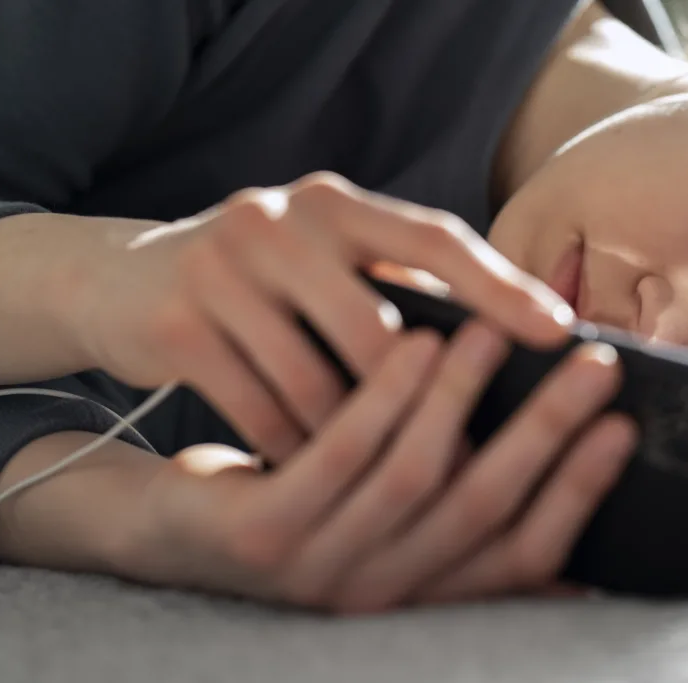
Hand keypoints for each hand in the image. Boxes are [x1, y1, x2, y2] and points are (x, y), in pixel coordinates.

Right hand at [68, 172, 573, 461]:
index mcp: (336, 204)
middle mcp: (279, 222)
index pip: (435, 238)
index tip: (560, 332)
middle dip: (423, 403)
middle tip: (472, 456)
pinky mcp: (178, 324)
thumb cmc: (265, 280)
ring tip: (395, 482)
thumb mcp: (328, 260)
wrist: (127, 281)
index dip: (501, 287)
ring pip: (317, 380)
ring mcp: (223, 270)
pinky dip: (295, 448)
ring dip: (356, 440)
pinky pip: (259, 407)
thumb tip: (506, 342)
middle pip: (378, 328)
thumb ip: (400, 284)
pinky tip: (319, 473)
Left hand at [125, 322, 635, 612]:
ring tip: (496, 334)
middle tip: (593, 366)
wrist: (178, 530)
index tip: (623, 428)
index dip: (579, 491)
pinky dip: (385, 398)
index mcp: (426, 584)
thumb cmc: (311, 496)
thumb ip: (464, 494)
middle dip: (546, 433)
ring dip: (465, 399)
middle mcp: (385, 590)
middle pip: (483, 509)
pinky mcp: (265, 535)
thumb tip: (569, 463)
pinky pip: (337, 458)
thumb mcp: (389, 507)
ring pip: (415, 477)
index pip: (525, 552)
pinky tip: (414, 343)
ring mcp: (322, 569)